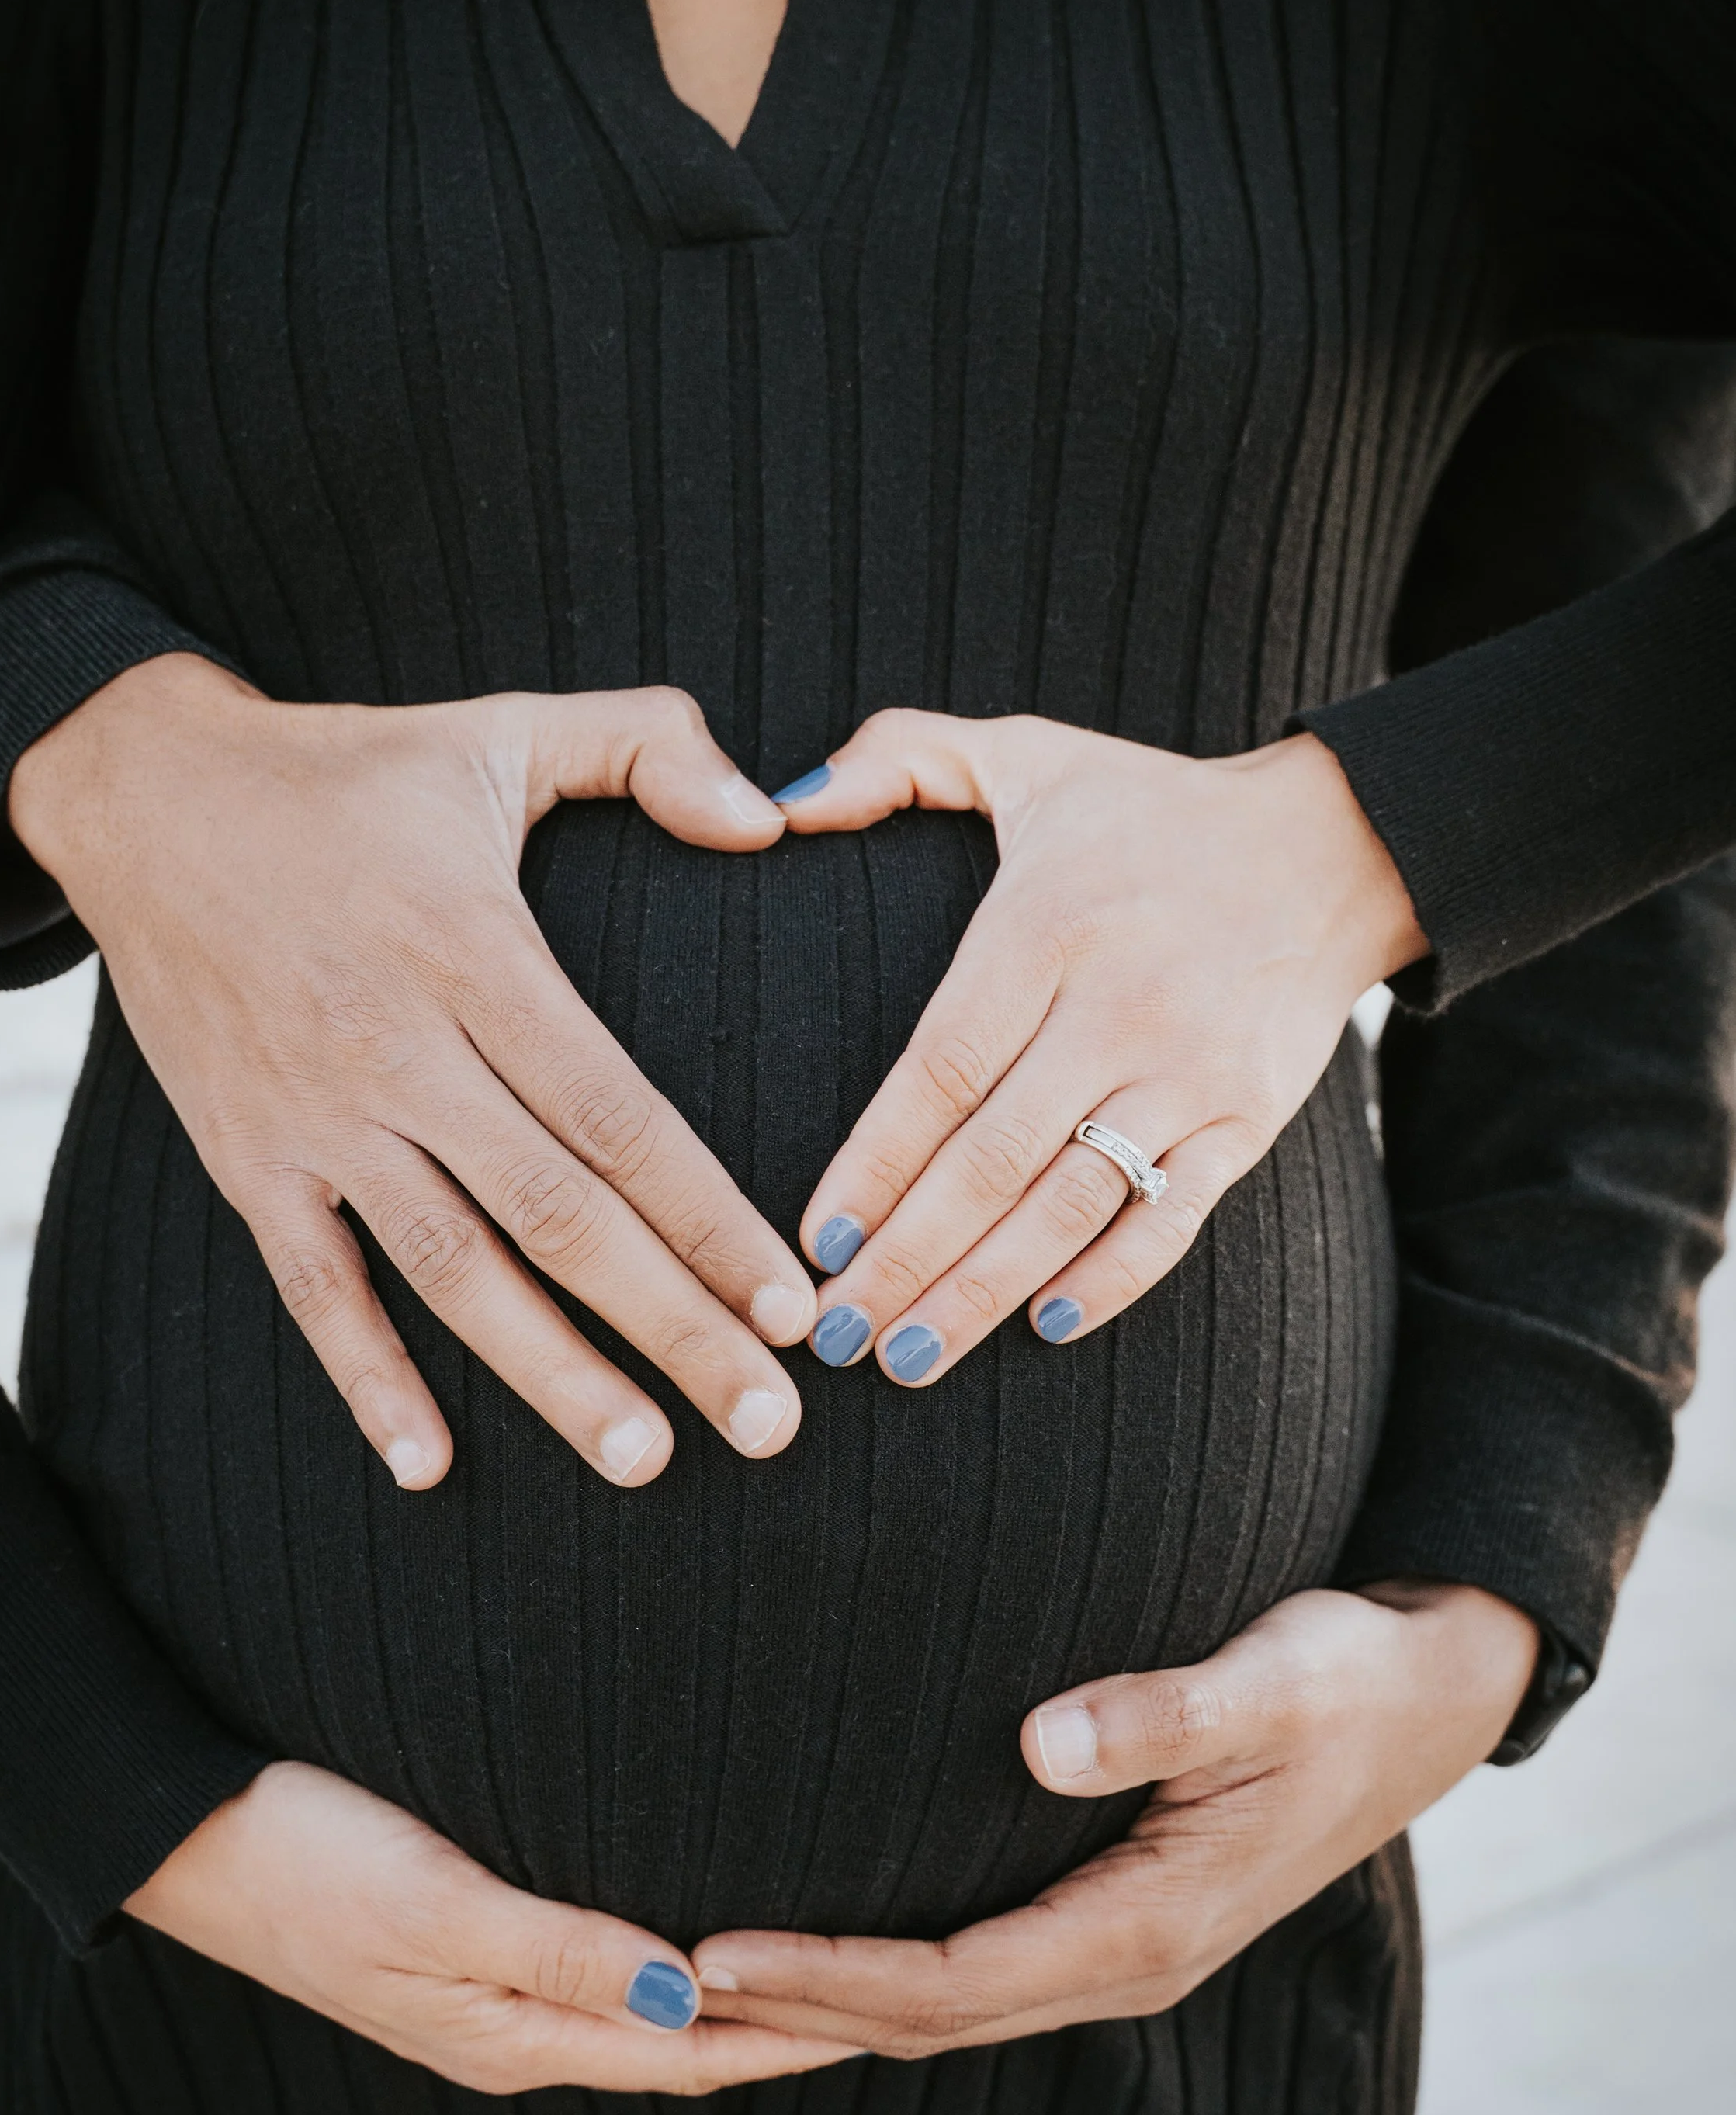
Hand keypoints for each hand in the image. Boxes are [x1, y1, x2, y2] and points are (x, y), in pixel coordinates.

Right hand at [10, 658, 815, 1489]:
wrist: (140, 795)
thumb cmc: (347, 772)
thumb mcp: (501, 726)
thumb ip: (648, 743)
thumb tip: (770, 814)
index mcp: (476, 953)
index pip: (619, 1115)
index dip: (709, 1218)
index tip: (790, 1303)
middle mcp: (399, 1049)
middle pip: (559, 1215)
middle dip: (672, 1327)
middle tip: (768, 1423)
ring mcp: (319, 1115)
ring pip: (452, 1272)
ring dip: (551, 1375)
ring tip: (643, 1459)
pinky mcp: (249, 1158)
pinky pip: (315, 1288)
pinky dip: (368, 1379)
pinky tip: (428, 1465)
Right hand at [125, 1760, 860, 2094]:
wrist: (180, 1831)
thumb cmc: (303, 1857)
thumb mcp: (433, 1904)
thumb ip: (560, 1950)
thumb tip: (690, 1993)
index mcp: (511, 2035)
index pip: (689, 2052)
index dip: (793, 2039)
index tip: (892, 2019)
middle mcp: (509, 2030)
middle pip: (678, 2046)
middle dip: (783, 2034)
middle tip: (890, 2005)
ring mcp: (481, 1993)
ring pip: (641, 2012)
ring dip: (731, 2005)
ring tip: (821, 1977)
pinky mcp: (460, 1944)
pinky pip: (596, 1971)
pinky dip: (666, 1966)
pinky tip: (695, 1935)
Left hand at [691, 1581, 1536, 2052]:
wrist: (1434, 1700)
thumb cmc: (1348, 1679)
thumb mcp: (1273, 1679)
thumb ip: (1162, 1711)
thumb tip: (1042, 1742)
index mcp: (1150, 1925)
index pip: (950, 1981)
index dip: (826, 1979)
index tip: (709, 1956)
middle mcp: (1124, 1960)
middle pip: (927, 2020)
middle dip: (791, 2016)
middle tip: (651, 1995)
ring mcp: (1117, 1946)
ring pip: (943, 2008)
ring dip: (825, 2009)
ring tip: (694, 1992)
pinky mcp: (1110, 1912)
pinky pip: (970, 1969)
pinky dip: (878, 1975)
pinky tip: (810, 1945)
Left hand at [773, 716, 1424, 1379]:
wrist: (1336, 845)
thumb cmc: (1151, 811)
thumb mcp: (1027, 754)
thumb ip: (899, 756)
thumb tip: (778, 797)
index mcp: (1047, 926)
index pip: (941, 1069)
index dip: (875, 1163)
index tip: (816, 1237)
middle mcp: (1119, 1006)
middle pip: (994, 1159)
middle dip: (907, 1259)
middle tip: (839, 1336)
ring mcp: (1190, 1070)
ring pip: (1072, 1205)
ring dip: (986, 1292)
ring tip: (910, 1360)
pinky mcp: (1249, 1118)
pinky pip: (1172, 1218)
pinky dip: (1113, 1279)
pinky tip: (1045, 1327)